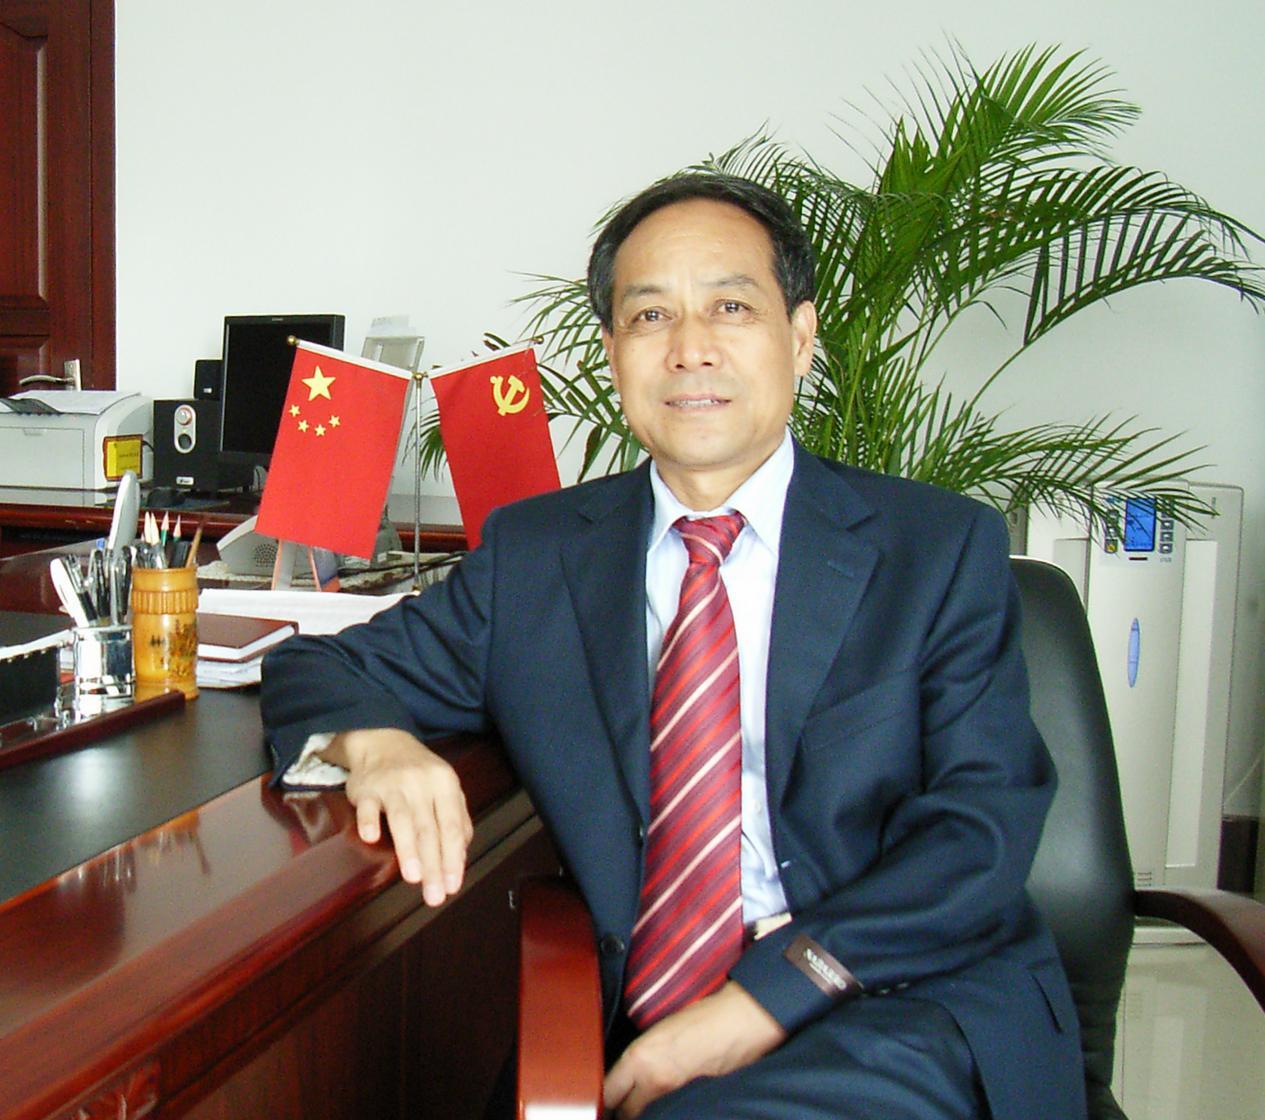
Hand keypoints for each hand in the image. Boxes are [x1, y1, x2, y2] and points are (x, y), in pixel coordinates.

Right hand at [322, 728, 472, 905]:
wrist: (384, 742)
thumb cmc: (420, 773)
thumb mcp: (445, 789)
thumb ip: (456, 820)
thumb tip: (461, 856)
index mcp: (446, 785)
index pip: (452, 826)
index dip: (453, 857)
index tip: (453, 886)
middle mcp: (422, 783)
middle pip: (429, 828)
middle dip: (434, 864)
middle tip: (435, 895)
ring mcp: (394, 784)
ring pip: (403, 819)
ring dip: (408, 849)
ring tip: (414, 878)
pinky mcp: (367, 788)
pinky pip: (368, 806)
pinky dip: (369, 821)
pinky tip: (371, 839)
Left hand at [603, 982, 786, 1118]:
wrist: (739, 1020)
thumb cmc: (702, 1016)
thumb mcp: (659, 1030)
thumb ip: (640, 1056)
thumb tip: (628, 1073)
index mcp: (640, 1057)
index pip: (608, 1091)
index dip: (604, 1096)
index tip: (604, 1095)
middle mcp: (654, 1081)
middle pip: (625, 1112)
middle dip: (622, 1108)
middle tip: (622, 1101)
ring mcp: (674, 1095)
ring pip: (646, 1115)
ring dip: (643, 1111)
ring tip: (644, 1102)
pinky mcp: (694, 1102)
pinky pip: (670, 1112)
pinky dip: (665, 1111)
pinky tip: (667, 1103)